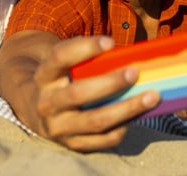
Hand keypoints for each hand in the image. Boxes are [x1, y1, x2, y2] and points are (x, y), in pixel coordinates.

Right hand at [0, 33, 160, 151]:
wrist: (35, 106)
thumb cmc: (62, 76)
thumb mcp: (64, 62)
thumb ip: (86, 55)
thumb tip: (131, 54)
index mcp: (44, 75)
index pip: (60, 58)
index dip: (84, 48)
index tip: (110, 42)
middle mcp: (46, 103)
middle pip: (78, 94)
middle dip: (110, 83)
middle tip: (135, 72)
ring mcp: (58, 127)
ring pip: (95, 121)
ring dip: (127, 108)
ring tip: (151, 96)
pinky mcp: (71, 144)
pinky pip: (101, 140)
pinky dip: (122, 128)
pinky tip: (136, 115)